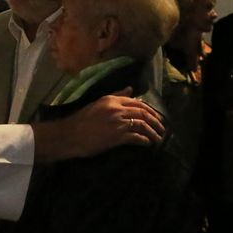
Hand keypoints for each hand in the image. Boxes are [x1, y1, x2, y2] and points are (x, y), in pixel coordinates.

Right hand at [31, 90, 164, 162]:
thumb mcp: (98, 103)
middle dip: (156, 121)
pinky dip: (144, 140)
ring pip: (142, 125)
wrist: (70, 135)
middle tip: (162, 128)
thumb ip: (116, 95)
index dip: (150, 110)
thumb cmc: (81, 120)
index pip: (137, 102)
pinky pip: (136, 137)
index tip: (156, 117)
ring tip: (158, 138)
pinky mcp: (117, 137)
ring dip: (153, 132)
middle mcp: (117, 109)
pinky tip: (148, 143)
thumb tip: (131, 89)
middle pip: (143, 113)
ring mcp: (118, 123)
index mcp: (112, 100)